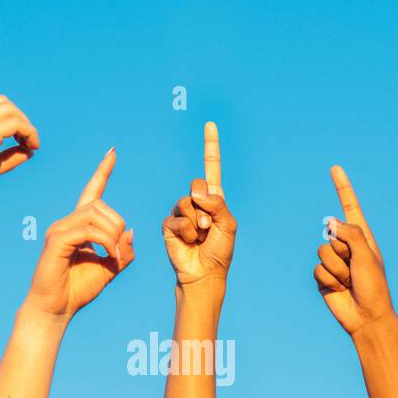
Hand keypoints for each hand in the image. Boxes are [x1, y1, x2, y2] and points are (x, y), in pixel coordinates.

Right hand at [0, 60, 39, 204]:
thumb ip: (6, 157)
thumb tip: (29, 150)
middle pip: (3, 102)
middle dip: (20, 118)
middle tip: (28, 141)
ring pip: (12, 110)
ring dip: (27, 126)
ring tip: (31, 145)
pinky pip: (16, 124)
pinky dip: (29, 133)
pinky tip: (31, 147)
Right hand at [25, 149, 134, 318]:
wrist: (56, 309)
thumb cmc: (79, 290)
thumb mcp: (110, 268)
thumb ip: (122, 251)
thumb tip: (131, 231)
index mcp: (78, 226)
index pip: (91, 192)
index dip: (102, 172)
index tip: (113, 152)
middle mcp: (66, 223)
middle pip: (100, 205)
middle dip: (118, 226)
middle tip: (121, 254)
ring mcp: (59, 230)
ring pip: (95, 214)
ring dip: (113, 235)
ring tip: (116, 258)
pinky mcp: (57, 241)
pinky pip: (88, 230)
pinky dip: (105, 242)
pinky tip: (110, 257)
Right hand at [161, 122, 236, 286]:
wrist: (204, 273)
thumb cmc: (220, 251)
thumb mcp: (228, 224)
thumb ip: (217, 204)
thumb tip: (197, 192)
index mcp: (214, 198)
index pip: (211, 167)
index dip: (210, 146)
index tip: (210, 124)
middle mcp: (196, 201)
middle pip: (197, 184)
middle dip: (205, 205)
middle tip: (209, 226)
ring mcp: (181, 212)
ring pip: (186, 203)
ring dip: (197, 223)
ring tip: (201, 236)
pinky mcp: (169, 224)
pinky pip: (176, 219)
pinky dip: (186, 232)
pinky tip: (189, 241)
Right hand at [314, 166, 394, 335]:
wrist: (366, 316)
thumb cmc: (374, 286)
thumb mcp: (368, 256)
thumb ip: (351, 235)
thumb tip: (330, 222)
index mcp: (362, 237)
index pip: (350, 207)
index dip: (342, 188)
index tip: (335, 168)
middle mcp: (346, 245)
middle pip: (331, 234)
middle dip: (342, 252)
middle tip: (356, 270)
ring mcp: (334, 261)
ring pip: (322, 252)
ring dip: (336, 269)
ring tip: (349, 281)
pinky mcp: (323, 276)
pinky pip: (317, 269)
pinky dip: (329, 279)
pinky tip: (339, 289)